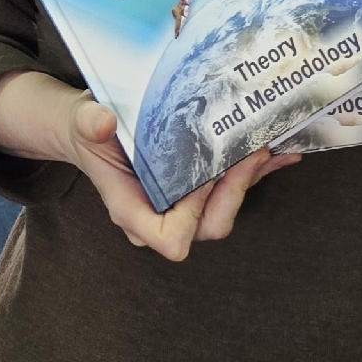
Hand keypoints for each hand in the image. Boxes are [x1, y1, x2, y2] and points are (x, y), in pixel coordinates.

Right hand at [0, 71, 297, 262]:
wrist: (91, 127)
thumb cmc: (85, 129)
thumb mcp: (81, 121)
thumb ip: (88, 123)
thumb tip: (100, 121)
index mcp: (132, 212)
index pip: (172, 239)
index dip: (193, 215)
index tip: (202, 174)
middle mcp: (160, 216)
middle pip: (209, 227)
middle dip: (234, 193)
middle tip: (250, 152)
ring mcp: (180, 205)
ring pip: (225, 210)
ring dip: (253, 181)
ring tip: (274, 147)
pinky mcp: (195, 189)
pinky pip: (230, 189)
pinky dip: (257, 172)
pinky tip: (280, 151)